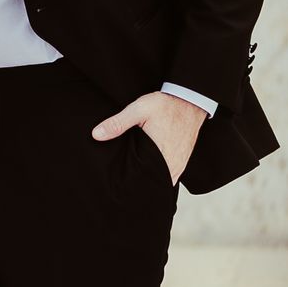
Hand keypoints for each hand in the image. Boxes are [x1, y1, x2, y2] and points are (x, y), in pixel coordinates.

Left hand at [92, 91, 206, 185]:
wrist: (191, 100)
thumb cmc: (166, 105)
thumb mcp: (139, 109)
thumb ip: (118, 123)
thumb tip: (96, 135)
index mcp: (159, 155)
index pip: (142, 179)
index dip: (130, 184)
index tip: (118, 185)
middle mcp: (171, 164)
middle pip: (152, 183)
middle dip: (139, 185)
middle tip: (123, 186)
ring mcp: (179, 164)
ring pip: (162, 182)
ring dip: (150, 181)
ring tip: (135, 181)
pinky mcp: (183, 161)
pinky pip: (171, 176)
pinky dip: (161, 177)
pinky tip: (150, 172)